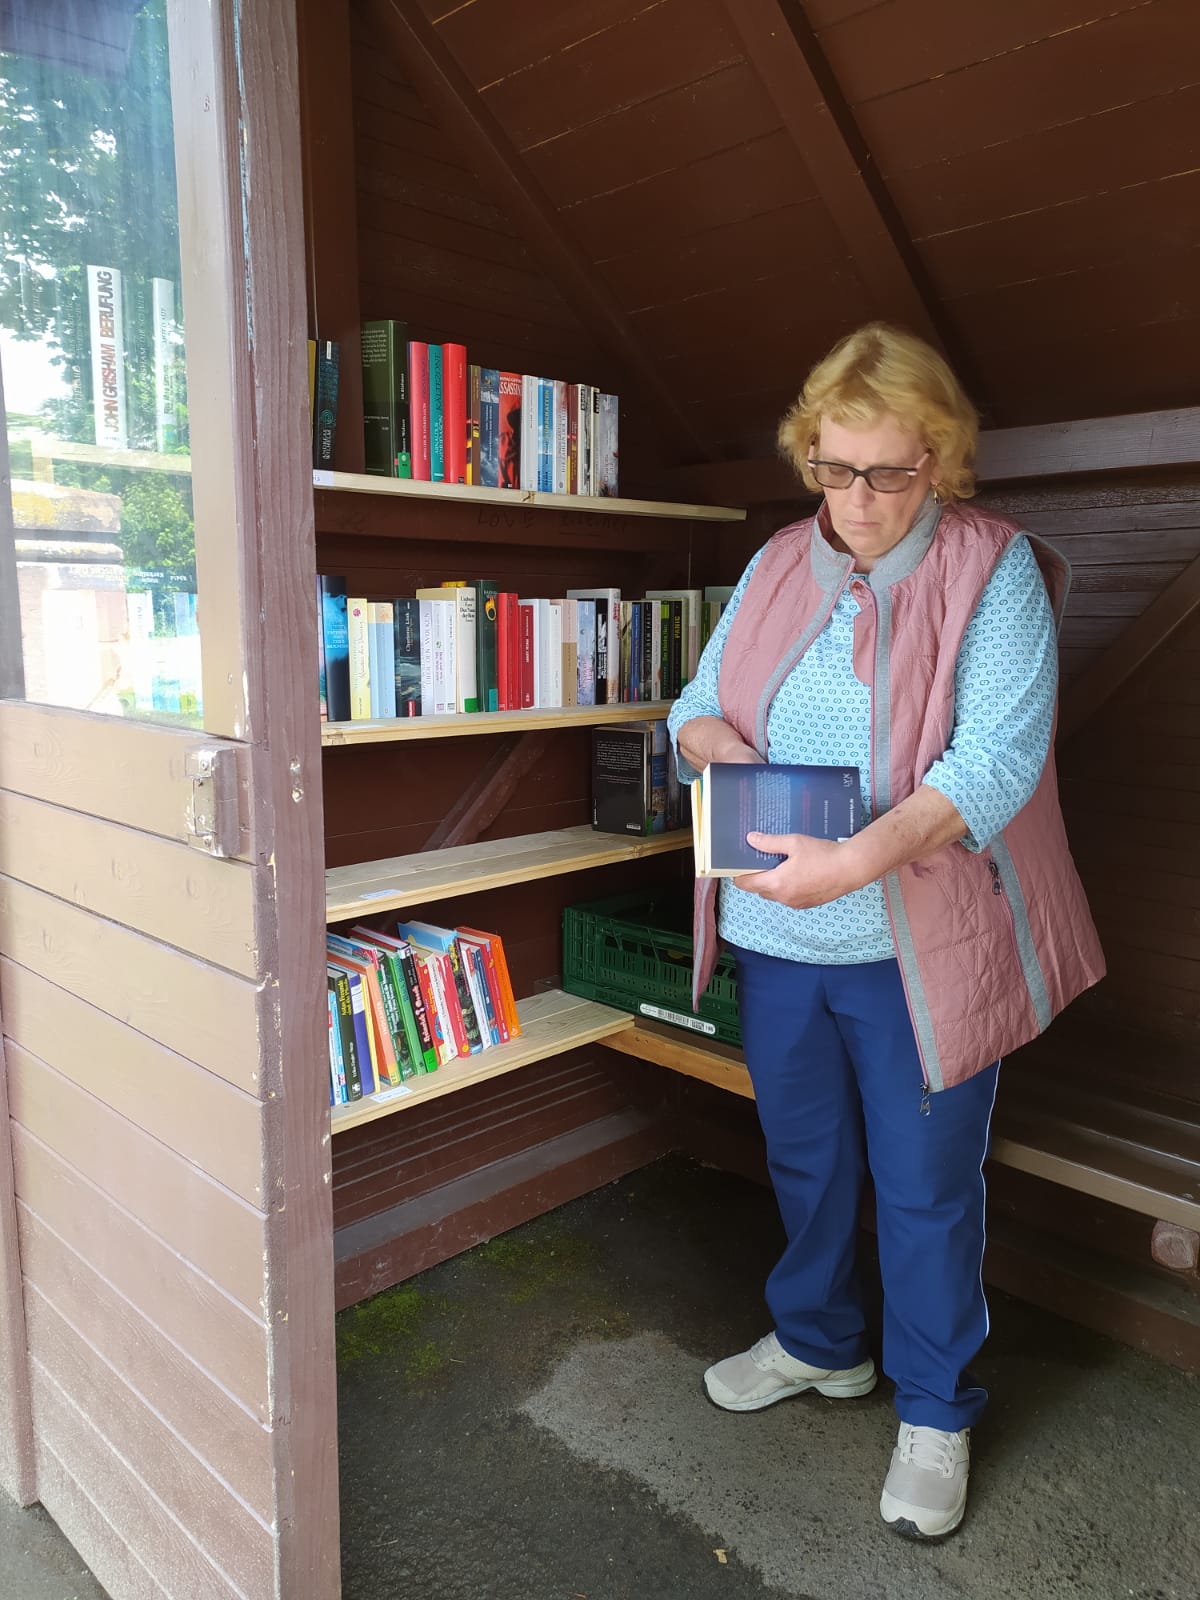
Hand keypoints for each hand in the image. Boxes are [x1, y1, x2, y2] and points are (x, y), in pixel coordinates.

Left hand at [735, 832, 864, 907]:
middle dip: (757, 877)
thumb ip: (770, 842)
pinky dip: (786, 887)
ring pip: (774, 894)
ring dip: (772, 882)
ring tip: (781, 864)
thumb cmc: (824, 855)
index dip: (738, 875)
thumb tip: (751, 839)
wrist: (851, 868)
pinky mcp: (807, 904)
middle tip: (761, 860)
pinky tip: (797, 872)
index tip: (738, 865)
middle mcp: (784, 897)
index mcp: (777, 883)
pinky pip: (788, 897)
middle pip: (759, 890)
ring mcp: (796, 903)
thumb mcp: (794, 843)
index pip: (746, 884)